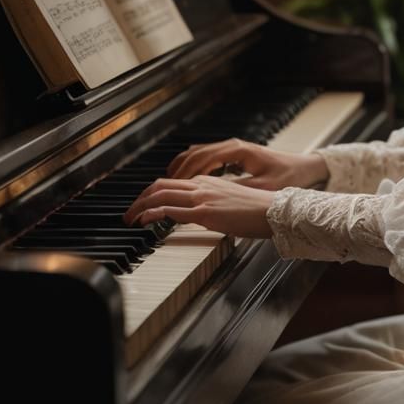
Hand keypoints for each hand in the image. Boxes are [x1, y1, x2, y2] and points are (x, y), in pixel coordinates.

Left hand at [125, 175, 272, 237]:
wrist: (274, 211)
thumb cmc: (259, 210)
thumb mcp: (231, 203)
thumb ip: (214, 205)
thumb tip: (203, 216)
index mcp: (208, 182)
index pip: (173, 183)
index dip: (153, 192)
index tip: (144, 204)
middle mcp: (202, 186)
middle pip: (160, 185)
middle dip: (140, 198)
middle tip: (130, 212)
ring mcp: (202, 198)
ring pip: (160, 195)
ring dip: (140, 206)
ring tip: (130, 219)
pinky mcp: (204, 212)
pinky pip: (170, 210)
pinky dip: (152, 214)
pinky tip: (144, 221)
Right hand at [166, 139, 327, 189]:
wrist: (304, 167)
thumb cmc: (287, 176)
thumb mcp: (262, 187)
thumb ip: (237, 190)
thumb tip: (214, 198)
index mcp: (237, 151)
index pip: (201, 159)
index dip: (183, 174)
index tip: (168, 187)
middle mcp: (231, 146)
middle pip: (194, 155)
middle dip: (174, 172)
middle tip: (156, 190)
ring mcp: (232, 148)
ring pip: (197, 154)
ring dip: (180, 168)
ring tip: (164, 185)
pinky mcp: (234, 154)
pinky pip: (205, 157)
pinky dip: (191, 167)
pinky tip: (184, 179)